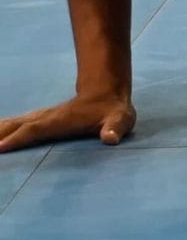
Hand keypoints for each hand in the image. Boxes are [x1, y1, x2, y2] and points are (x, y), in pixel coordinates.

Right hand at [0, 90, 135, 152]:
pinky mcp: (37, 119)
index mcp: (60, 121)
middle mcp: (45, 117)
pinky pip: (13, 124)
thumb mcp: (121, 120)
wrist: (107, 92)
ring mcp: (39, 117)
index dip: (19, 138)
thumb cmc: (113, 111)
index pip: (36, 130)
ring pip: (11, 123)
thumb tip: (110, 138)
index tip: (0, 147)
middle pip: (16, 126)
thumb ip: (115, 128)